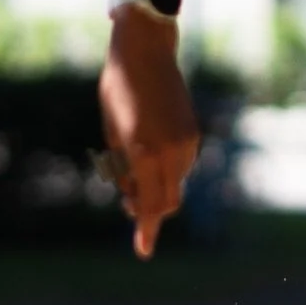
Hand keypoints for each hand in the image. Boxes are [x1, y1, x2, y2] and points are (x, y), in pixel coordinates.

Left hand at [100, 9, 199, 257]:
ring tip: (131, 163)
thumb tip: (133, 197)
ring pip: (175, 184)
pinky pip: (182, 166)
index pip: (147, 204)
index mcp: (142, 152)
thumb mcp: (112, 132)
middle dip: (149, 212)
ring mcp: (185, 143)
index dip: (145, 230)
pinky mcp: (193, 134)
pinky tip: (149, 148)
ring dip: (156, 187)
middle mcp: (169, 151)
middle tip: (127, 205)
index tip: (143, 251)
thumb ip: (125, 168)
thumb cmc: (118, 90)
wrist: (146, 53)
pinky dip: (166, 170)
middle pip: (166, 202)